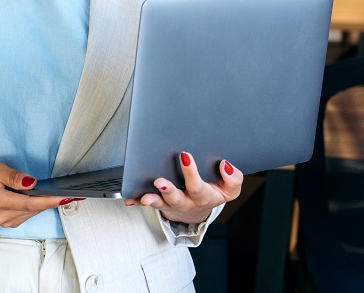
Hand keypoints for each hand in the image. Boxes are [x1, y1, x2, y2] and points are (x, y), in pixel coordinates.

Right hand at [0, 160, 81, 228]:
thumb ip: (13, 176)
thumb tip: (31, 182)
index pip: (30, 204)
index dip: (50, 201)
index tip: (66, 197)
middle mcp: (1, 216)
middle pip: (34, 209)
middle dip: (52, 200)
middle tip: (71, 191)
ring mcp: (4, 221)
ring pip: (32, 213)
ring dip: (45, 202)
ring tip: (58, 191)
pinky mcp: (8, 222)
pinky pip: (27, 214)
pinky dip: (36, 205)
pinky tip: (41, 196)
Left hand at [123, 152, 241, 224]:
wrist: (199, 207)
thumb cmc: (213, 191)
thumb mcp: (229, 189)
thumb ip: (233, 178)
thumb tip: (225, 165)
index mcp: (203, 196)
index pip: (198, 186)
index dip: (192, 173)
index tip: (185, 155)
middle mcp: (186, 202)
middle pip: (177, 199)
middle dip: (168, 190)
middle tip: (160, 181)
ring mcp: (171, 204)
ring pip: (161, 203)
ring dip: (152, 199)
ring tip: (145, 196)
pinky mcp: (160, 202)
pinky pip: (147, 203)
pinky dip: (137, 200)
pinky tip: (130, 198)